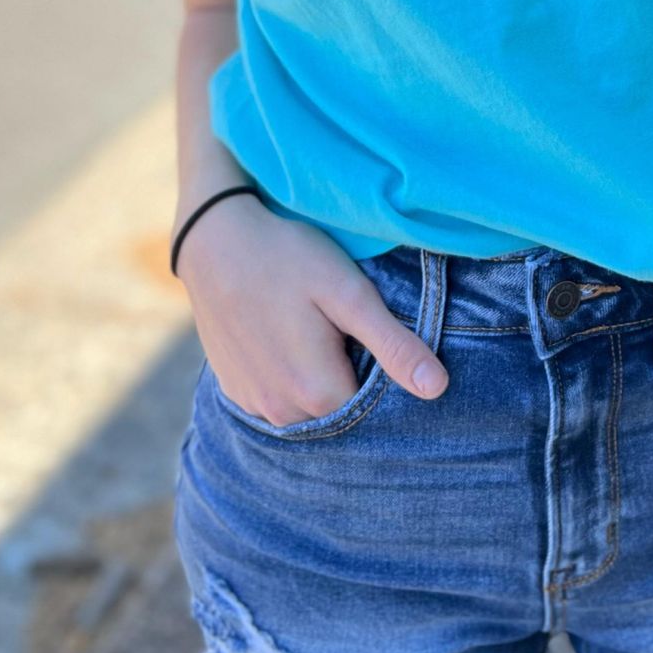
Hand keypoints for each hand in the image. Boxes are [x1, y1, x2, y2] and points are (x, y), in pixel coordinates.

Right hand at [175, 192, 448, 424]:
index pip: (372, 405)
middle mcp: (281, 413)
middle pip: (337, 408)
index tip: (367, 330)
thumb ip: (392, 344)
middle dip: (349, 374)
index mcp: (318, 393)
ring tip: (310, 327)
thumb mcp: (348, 292)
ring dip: (316, 377)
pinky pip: (274, 397)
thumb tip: (437, 389)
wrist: (214, 239)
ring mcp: (252, 404)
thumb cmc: (287, 257)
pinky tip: (283, 336)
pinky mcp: (232, 389)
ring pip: (305, 405)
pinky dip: (286, 376)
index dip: (379, 368)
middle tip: (338, 324)